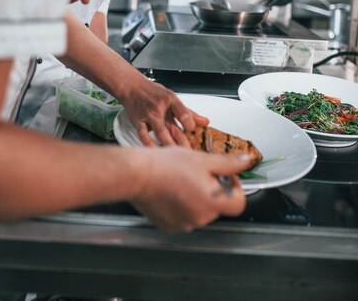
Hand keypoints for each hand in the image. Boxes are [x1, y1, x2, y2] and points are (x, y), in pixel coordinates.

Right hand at [119, 78, 208, 147]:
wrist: (132, 87)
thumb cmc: (152, 92)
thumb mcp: (172, 98)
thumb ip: (188, 113)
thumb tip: (205, 122)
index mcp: (171, 101)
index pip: (183, 111)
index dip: (189, 121)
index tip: (193, 130)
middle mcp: (161, 109)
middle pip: (174, 127)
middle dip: (183, 141)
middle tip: (190, 153)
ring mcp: (149, 116)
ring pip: (160, 132)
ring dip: (169, 144)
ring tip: (176, 156)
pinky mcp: (138, 122)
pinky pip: (144, 135)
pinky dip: (149, 144)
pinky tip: (155, 152)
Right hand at [132, 147, 248, 232]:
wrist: (137, 175)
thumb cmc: (167, 166)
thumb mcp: (202, 159)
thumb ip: (228, 163)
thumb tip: (246, 161)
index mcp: (213, 202)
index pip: (239, 203)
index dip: (237, 188)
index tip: (227, 176)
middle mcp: (201, 218)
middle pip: (218, 205)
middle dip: (213, 188)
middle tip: (199, 171)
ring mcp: (185, 224)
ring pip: (200, 209)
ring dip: (197, 196)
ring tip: (182, 178)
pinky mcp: (170, 226)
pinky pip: (184, 215)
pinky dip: (182, 204)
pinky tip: (172, 189)